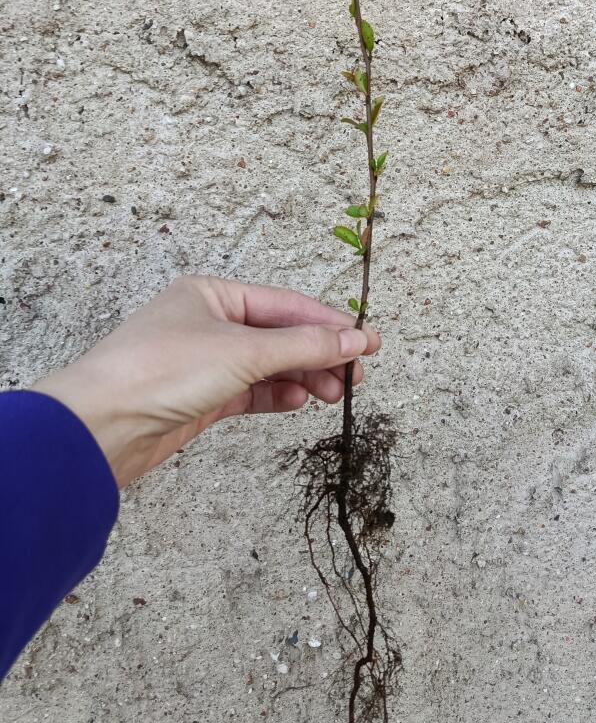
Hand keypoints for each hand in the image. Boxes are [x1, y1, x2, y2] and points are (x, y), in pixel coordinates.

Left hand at [31, 275, 379, 487]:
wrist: (100, 428)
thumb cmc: (159, 371)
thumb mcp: (244, 351)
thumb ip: (305, 346)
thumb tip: (356, 340)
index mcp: (212, 294)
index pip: (286, 305)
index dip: (330, 324)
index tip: (369, 342)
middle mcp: (208, 323)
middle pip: (279, 335)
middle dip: (319, 354)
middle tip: (356, 377)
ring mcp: (203, 362)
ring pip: (267, 366)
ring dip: (302, 377)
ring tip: (333, 393)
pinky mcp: (199, 399)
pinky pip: (250, 392)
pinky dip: (276, 396)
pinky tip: (297, 401)